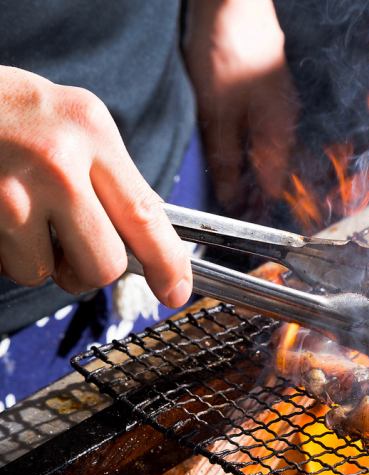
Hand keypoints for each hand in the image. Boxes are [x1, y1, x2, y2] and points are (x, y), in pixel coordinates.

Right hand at [0, 66, 191, 307]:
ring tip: (22, 216)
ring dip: (39, 260)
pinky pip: (6, 267)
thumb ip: (114, 177)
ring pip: (45, 274)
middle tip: (74, 249)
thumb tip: (149, 239)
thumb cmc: (11, 113)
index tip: (176, 292)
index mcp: (92, 134)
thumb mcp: (76, 122)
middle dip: (91, 271)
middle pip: (103, 264)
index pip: (146, 215)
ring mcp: (9, 193)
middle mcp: (56, 164)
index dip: (168, 264)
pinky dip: (7, 252)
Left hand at [184, 0, 297, 211]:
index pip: (275, 186)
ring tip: (228, 186)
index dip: (260, 207)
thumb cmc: (227, 53)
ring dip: (250, 173)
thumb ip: (225, 158)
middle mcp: (285, 125)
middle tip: (233, 210)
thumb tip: (229, 197)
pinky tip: (231, 153)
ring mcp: (277, 109)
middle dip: (254, 193)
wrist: (232, 3)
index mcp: (279, 134)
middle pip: (273, 172)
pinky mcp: (265, 96)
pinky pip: (259, 135)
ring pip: (266, 154)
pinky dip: (247, 150)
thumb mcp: (218, 113)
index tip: (243, 222)